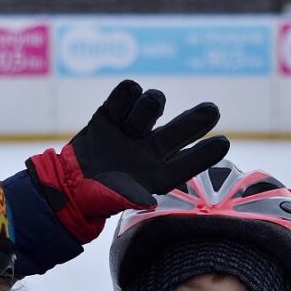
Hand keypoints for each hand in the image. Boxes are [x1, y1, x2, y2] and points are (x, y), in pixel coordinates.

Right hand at [28, 79, 228, 241]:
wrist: (67, 183)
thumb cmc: (97, 197)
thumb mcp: (115, 200)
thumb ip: (132, 197)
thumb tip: (148, 199)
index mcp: (160, 172)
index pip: (189, 162)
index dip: (206, 153)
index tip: (223, 143)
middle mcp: (152, 148)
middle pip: (182, 128)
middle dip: (197, 119)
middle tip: (213, 111)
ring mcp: (135, 129)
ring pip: (154, 103)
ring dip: (147, 109)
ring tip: (131, 126)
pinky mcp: (113, 112)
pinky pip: (128, 91)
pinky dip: (126, 94)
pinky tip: (117, 110)